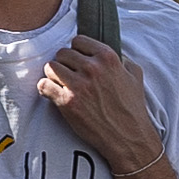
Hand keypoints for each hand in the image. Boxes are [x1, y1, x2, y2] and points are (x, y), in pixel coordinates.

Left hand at [31, 36, 167, 178]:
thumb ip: (123, 61)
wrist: (128, 137)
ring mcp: (78, 85)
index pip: (79, 41)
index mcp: (108, 58)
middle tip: (69, 75)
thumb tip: (116, 56)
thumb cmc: (132, 109)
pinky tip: (52, 94)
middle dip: (64, 64)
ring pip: (51, 67)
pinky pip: (43, 85)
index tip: (77, 61)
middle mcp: (92, 68)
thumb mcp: (135, 77)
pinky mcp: (67, 102)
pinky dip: (45, 89)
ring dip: (54, 75)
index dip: (76, 51)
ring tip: (60, 84)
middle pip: (62, 53)